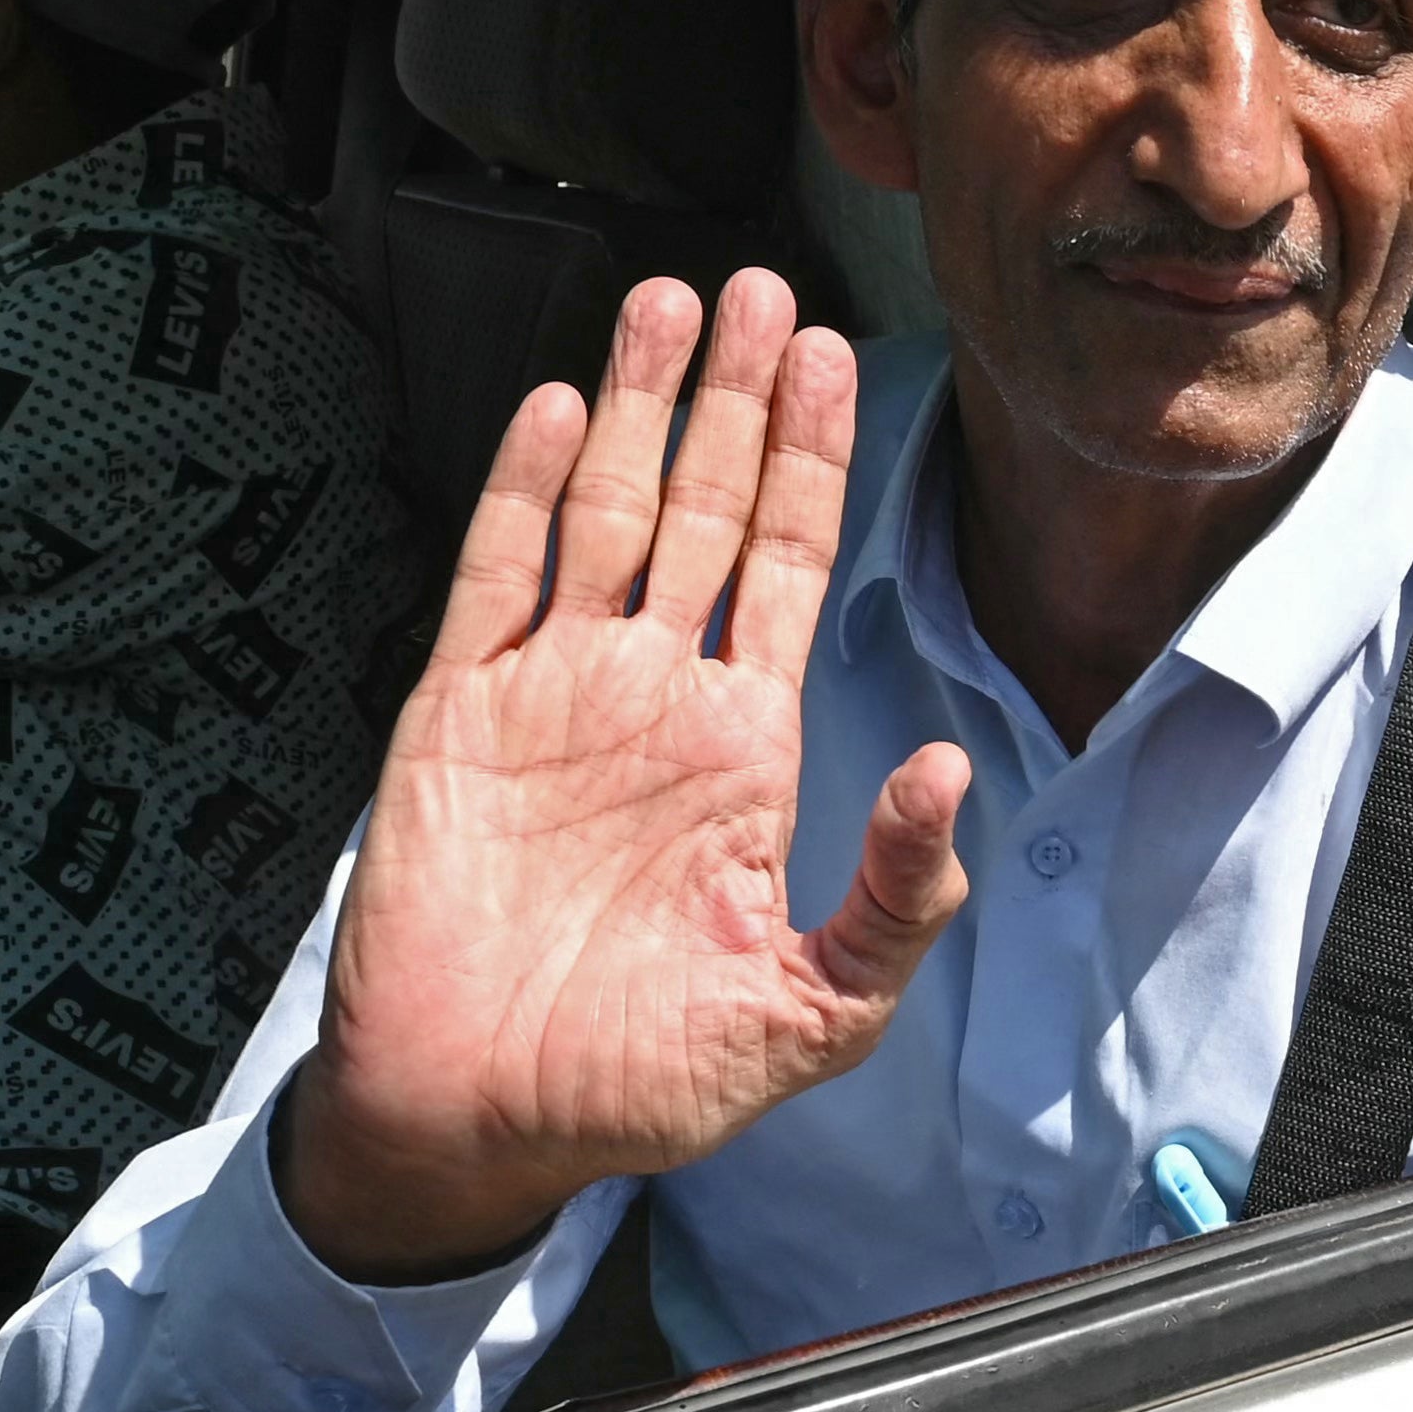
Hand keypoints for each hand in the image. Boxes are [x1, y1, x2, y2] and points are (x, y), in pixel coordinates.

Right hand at [279, 269, 969, 1282]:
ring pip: (604, 513)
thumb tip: (957, 773)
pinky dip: (521, 488)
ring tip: (668, 302)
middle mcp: (654, 697)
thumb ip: (891, 903)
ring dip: (639, 408)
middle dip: (738, 398)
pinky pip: (495, 578)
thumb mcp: (809, 1014)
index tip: (840, 358)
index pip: (796, 568)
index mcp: (745, 751)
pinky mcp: (456, 716)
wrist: (474, 1125)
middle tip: (763, 286)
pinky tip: (556, 408)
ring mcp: (552, 695)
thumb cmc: (637, 1084)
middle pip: (709, 510)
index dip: (820, 461)